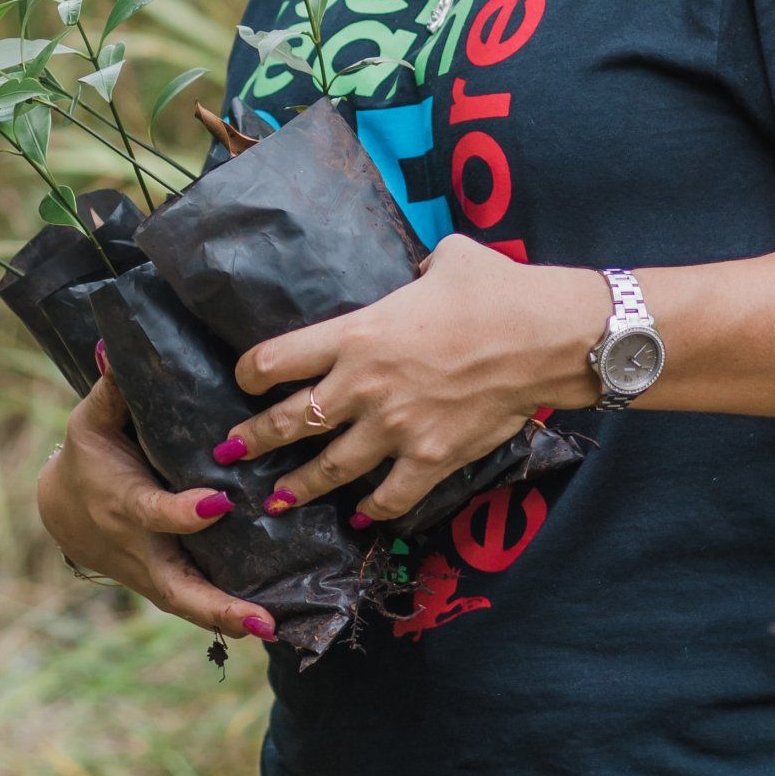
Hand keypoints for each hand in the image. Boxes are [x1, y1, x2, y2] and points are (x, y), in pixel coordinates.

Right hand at [36, 369, 275, 643]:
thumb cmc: (89, 455)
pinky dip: (227, 618)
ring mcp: (153, 573)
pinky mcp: (165, 584)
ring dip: (229, 621)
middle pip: (177, 585)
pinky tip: (272, 622)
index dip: (182, 513)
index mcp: (124, 502)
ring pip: (189, 605)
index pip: (154, 513)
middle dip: (216, 604)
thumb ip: (113, 390)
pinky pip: (195, 605)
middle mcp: (140, 547)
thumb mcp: (92, 420)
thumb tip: (117, 347)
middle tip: (260, 618)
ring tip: (276, 630)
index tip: (217, 503)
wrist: (62, 510)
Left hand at [222, 235, 607, 524]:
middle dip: (254, 441)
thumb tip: (422, 271)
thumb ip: (419, 270)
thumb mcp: (446, 259)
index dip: (252, 373)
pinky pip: (390, 496)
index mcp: (356, 334)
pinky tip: (363, 515)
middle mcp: (363, 386)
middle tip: (231, 453)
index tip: (245, 382)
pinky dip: (374, 509)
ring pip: (329, 469)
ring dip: (298, 488)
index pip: (276, 359)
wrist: (543, 335)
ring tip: (277, 500)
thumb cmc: (494, 288)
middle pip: (290, 422)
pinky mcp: (430, 458)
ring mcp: (395, 428)